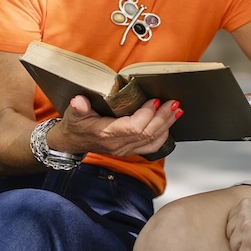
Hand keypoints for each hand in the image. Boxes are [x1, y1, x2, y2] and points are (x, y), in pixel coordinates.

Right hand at [57, 95, 180, 157]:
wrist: (73, 142)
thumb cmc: (75, 125)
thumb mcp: (73, 114)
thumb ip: (78, 107)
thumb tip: (79, 101)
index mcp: (106, 134)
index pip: (133, 127)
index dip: (147, 114)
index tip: (155, 100)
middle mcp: (118, 145)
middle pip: (148, 133)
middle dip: (163, 117)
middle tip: (174, 103)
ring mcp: (126, 149)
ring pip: (152, 140)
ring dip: (167, 124)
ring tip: (177, 110)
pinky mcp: (130, 150)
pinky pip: (151, 147)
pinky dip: (163, 135)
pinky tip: (170, 124)